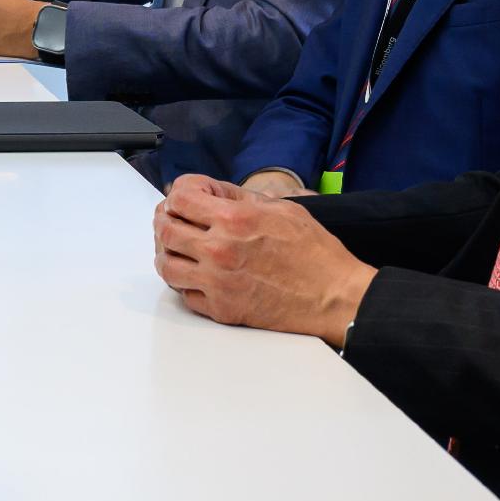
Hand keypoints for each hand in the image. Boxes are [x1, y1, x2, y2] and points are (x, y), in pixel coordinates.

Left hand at [151, 174, 376, 341]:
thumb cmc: (316, 254)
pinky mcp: (222, 309)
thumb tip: (212, 193)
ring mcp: (218, 282)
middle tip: (174, 218)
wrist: (334, 297)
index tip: (190, 195)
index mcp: (235, 219)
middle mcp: (220, 250)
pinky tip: (197, 273)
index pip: (179, 197)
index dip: (180, 191)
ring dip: (168, 252)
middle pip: (165, 229)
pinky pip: (184, 294)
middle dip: (166, 219)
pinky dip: (185, 282)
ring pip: (166, 265)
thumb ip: (240, 197)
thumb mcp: (282, 209)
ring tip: (180, 247)